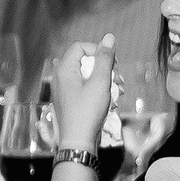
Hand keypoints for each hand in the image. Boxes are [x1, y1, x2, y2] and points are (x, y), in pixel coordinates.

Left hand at [51, 33, 116, 148]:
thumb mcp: (99, 82)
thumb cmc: (88, 112)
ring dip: (105, 81)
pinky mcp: (69, 102)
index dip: (97, 51)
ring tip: (119, 91)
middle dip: (104, 68)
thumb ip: (104, 59)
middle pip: (84, 61)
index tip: (111, 63)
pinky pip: (85, 89)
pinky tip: (110, 101)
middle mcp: (60, 78)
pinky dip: (98, 91)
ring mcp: (64, 91)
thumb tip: (109, 37)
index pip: (80, 47)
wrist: (78, 142)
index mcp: (64, 70)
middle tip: (118, 79)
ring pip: (87, 76)